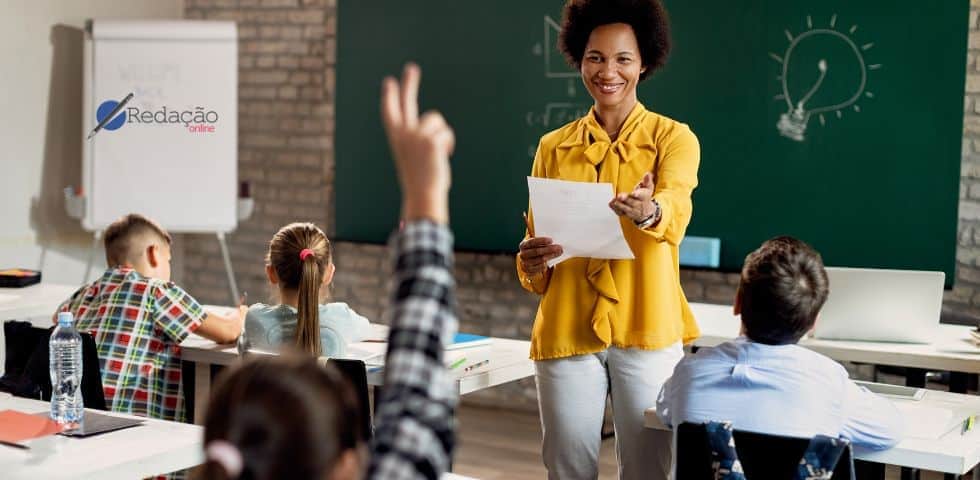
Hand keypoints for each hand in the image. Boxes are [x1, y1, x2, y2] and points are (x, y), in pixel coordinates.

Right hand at [381, 63, 454, 223]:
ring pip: (436, 119)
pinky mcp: (431, 139)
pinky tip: (443, 156)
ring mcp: (416, 135)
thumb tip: (435, 125)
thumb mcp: (414, 154)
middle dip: (408, 83)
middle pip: (406, 102)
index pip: (390, 112)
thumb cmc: (421, 178)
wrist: (423, 193)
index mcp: (396, 138)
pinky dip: (449, 144)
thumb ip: (419, 137)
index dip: (390, 96)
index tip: (388, 81)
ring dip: (442, 134)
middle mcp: (403, 133)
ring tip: (437, 153)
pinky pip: (446, 132)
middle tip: (411, 68)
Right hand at [518, 236, 562, 274]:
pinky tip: (553, 260)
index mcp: (523, 245)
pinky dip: (548, 263)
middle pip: (536, 251)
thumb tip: (555, 239)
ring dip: (551, 256)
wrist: (528, 261)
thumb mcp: (535, 244)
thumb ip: (541, 241)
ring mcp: (525, 264)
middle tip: (559, 247)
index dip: (541, 241)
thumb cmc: (534, 249)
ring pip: (540, 260)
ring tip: (559, 253)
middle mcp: (522, 255)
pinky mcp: (529, 271)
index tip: (551, 240)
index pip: (531, 242)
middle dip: (549, 249)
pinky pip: (541, 267)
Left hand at [609, 172, 655, 222]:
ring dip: (619, 205)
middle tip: (620, 196)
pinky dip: (615, 209)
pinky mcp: (626, 214)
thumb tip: (647, 173)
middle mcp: (639, 205)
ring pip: (626, 209)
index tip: (634, 194)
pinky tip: (611, 204)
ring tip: (614, 200)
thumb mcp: (648, 188)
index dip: (638, 195)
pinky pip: (620, 212)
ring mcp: (632, 211)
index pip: (642, 196)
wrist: (646, 211)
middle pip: (632, 203)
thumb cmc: (645, 196)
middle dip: (626, 199)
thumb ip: (647, 181)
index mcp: (644, 197)